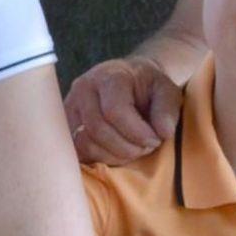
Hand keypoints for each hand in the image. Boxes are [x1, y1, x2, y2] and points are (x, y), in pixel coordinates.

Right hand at [64, 56, 182, 165]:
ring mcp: (71, 107)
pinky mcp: (67, 126)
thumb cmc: (149, 88)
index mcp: (109, 76)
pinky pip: (78, 151)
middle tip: (145, 147)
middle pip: (98, 129)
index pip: (114, 110)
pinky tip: (117, 152)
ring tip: (132, 148)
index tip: (155, 139)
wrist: (131, 82)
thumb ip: (168, 109)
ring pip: (85, 143)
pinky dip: (100, 158)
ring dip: (114, 155)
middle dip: (126, 147)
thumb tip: (163, 132)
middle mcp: (84, 89)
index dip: (136, 132)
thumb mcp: (167, 91)